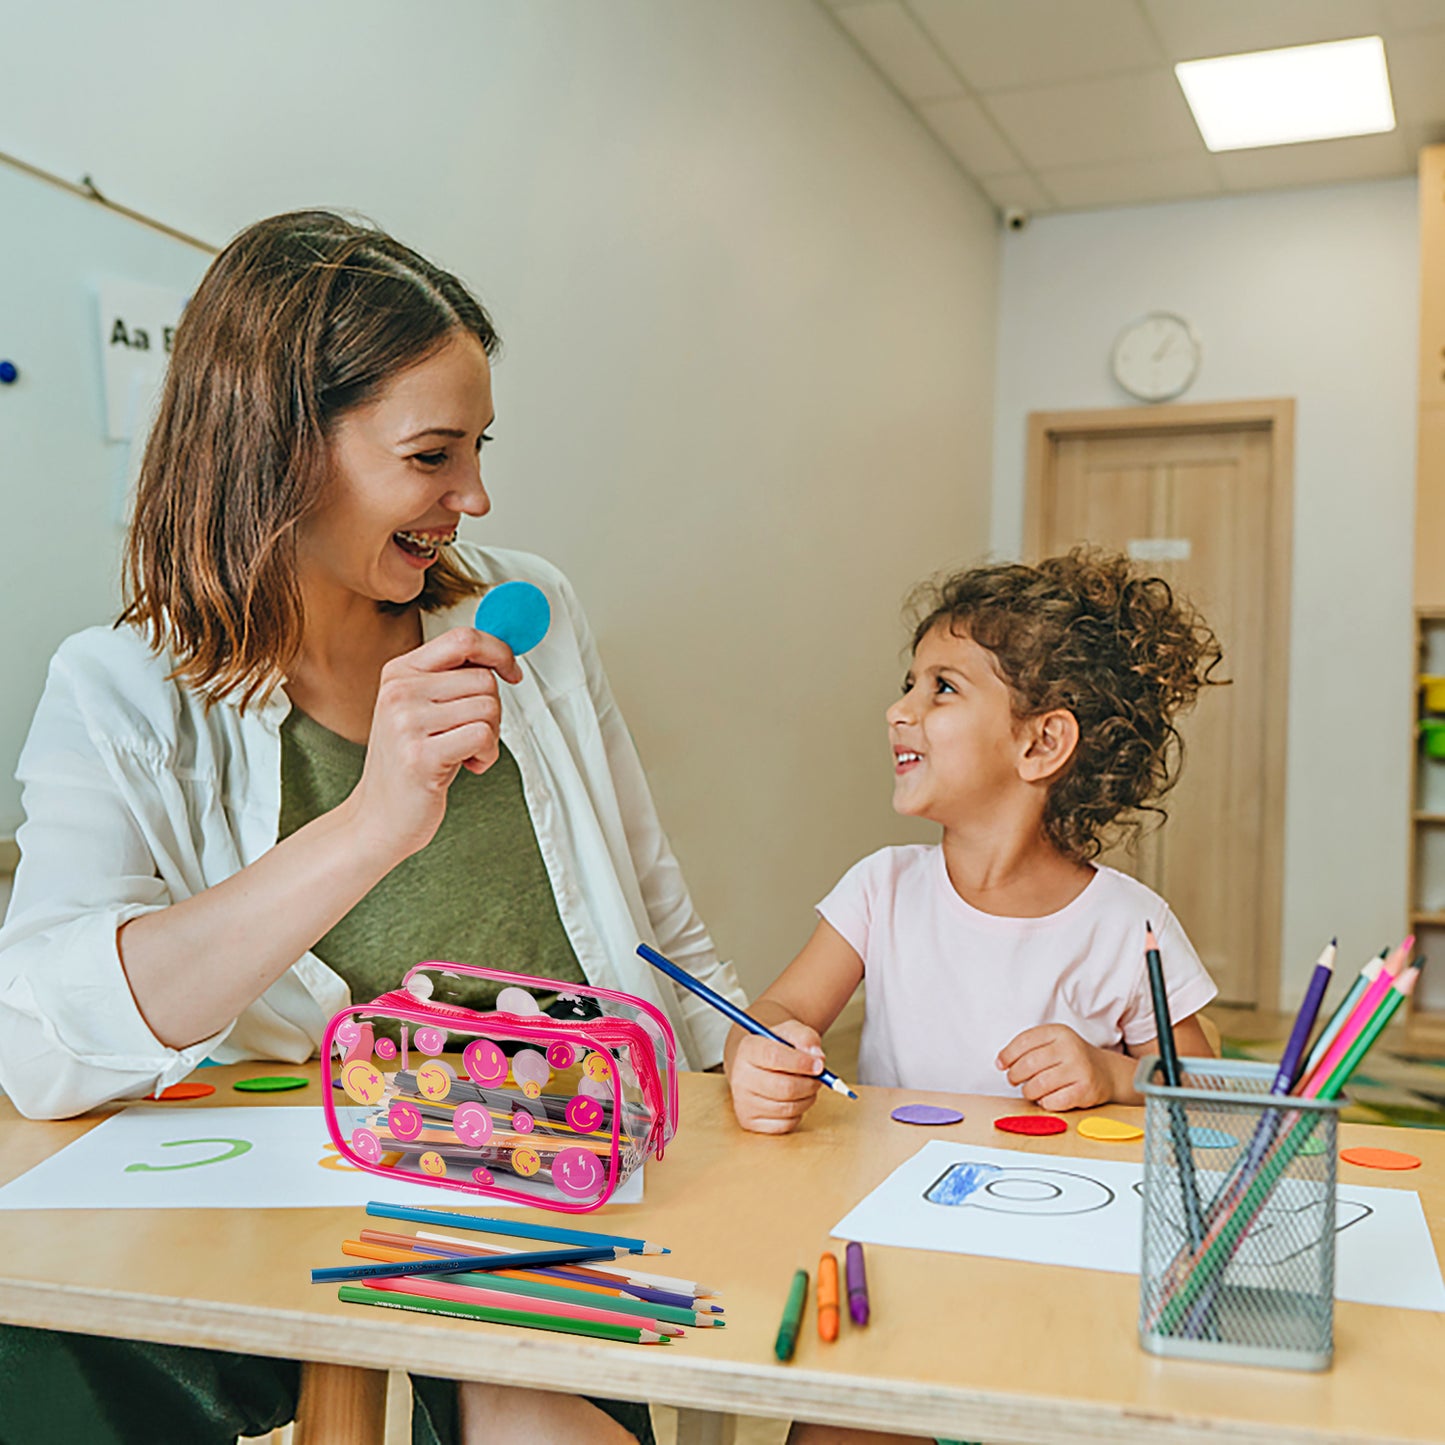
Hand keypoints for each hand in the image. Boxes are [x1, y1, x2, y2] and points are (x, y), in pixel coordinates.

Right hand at [346, 627, 522, 863]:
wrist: (378, 817)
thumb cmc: (410, 762)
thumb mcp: (422, 709)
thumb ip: (451, 679)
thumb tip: (500, 656)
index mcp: (399, 672)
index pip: (463, 638)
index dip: (498, 651)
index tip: (512, 672)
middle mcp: (399, 692)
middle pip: (484, 679)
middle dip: (493, 710)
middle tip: (472, 735)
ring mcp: (407, 723)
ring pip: (488, 707)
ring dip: (490, 736)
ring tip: (465, 752)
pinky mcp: (420, 756)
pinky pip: (484, 737)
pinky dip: (487, 755)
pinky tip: (468, 766)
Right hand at [726, 1019, 826, 1134]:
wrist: (756, 1064)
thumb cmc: (777, 1047)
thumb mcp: (791, 1032)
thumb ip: (806, 1038)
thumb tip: (818, 1058)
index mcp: (748, 1050)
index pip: (774, 1057)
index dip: (800, 1062)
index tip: (819, 1065)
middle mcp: (740, 1077)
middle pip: (784, 1088)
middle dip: (809, 1084)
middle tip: (819, 1078)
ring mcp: (742, 1102)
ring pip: (787, 1108)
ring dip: (807, 1098)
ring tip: (807, 1086)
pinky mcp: (749, 1121)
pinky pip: (785, 1124)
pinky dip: (798, 1114)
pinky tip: (794, 1100)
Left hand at [996, 1024, 1117, 1111]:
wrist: (1106, 1072)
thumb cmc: (1070, 1058)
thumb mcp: (1052, 1042)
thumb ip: (1027, 1048)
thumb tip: (1000, 1062)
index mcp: (1059, 1032)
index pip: (1024, 1041)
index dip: (1007, 1055)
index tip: (1001, 1064)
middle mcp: (1070, 1048)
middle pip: (1028, 1064)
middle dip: (1015, 1075)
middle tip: (1014, 1080)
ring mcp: (1080, 1069)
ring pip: (1038, 1085)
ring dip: (1028, 1091)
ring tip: (1030, 1090)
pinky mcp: (1085, 1091)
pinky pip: (1053, 1101)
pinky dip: (1044, 1102)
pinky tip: (1046, 1098)